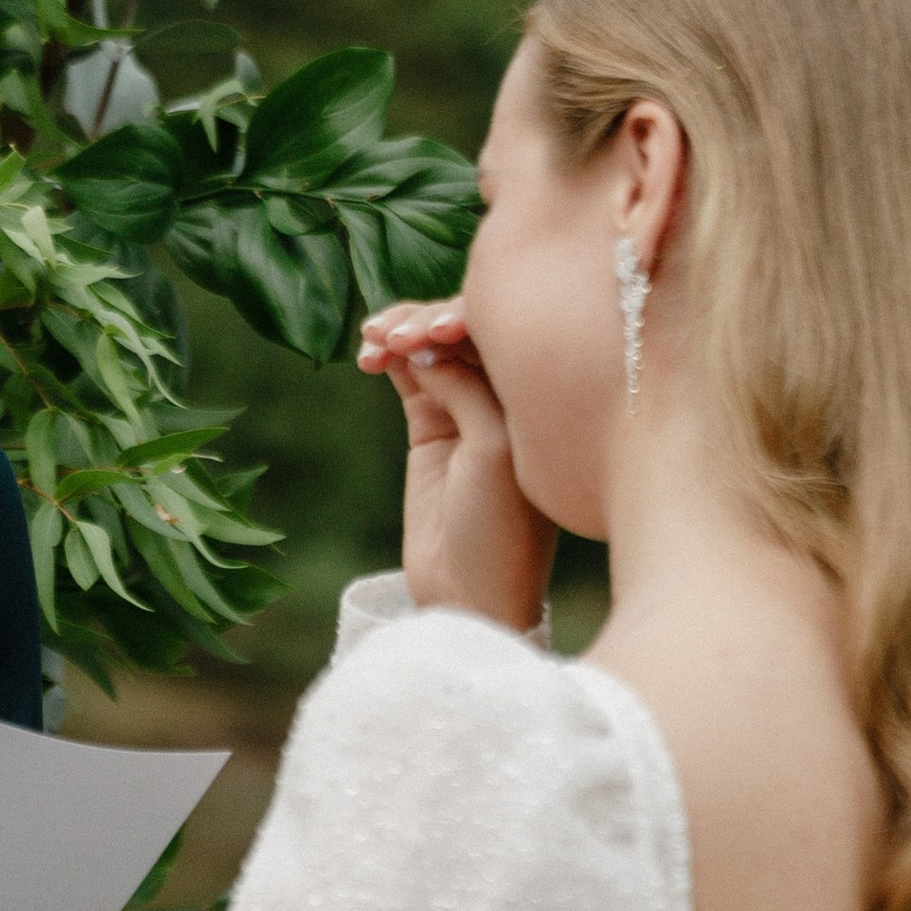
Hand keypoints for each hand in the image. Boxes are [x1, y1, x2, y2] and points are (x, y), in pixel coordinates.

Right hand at [357, 300, 554, 632]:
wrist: (470, 595)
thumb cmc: (502, 529)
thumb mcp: (493, 450)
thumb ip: (467, 389)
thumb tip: (424, 346)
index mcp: (543, 395)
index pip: (505, 330)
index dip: (465, 316)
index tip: (433, 329)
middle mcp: (507, 394)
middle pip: (464, 330)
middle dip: (426, 321)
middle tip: (394, 335)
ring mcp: (466, 410)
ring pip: (431, 348)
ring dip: (400, 334)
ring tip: (371, 341)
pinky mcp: (431, 431)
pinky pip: (408, 377)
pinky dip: (387, 359)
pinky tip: (367, 356)